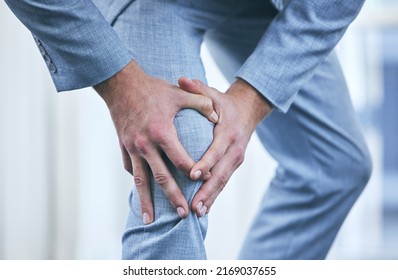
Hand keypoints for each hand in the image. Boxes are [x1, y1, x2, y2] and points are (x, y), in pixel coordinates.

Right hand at [94, 60, 218, 223]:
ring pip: (141, 181)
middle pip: (162, 178)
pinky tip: (142, 192)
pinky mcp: (123, 147)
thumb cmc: (152, 88)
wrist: (120, 83)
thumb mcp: (179, 93)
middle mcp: (145, 145)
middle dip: (174, 198)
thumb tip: (217, 118)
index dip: (196, 172)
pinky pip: (131, 169)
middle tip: (183, 215)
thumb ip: (201, 104)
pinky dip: (137, 181)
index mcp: (162, 133)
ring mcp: (132, 148)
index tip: (205, 181)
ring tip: (151, 220)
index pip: (182, 161)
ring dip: (147, 201)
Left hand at [178, 77, 271, 216]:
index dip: (205, 163)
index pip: (215, 150)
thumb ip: (196, 89)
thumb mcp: (212, 94)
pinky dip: (214, 195)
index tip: (192, 175)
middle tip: (194, 205)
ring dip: (211, 197)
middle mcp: (234, 148)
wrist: (247, 111)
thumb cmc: (223, 103)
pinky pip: (223, 182)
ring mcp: (236, 159)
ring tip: (198, 212)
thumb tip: (181, 79)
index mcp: (227, 132)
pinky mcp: (234, 165)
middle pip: (220, 173)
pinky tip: (204, 208)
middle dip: (207, 190)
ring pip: (223, 181)